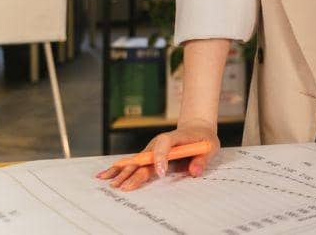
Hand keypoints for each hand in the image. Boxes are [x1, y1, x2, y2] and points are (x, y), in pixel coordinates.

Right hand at [95, 119, 219, 190]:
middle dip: (133, 171)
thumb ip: (202, 159)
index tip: (161, 172)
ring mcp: (152, 149)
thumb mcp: (210, 147)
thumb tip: (195, 171)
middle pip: (145, 156)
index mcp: (175, 138)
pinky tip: (105, 175)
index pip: (164, 144)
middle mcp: (159, 143)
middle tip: (123, 186)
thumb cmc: (203, 139)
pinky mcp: (148, 156)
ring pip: (136, 161)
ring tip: (108, 181)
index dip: (161, 157)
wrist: (197, 130)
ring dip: (122, 172)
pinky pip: (134, 163)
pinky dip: (120, 170)